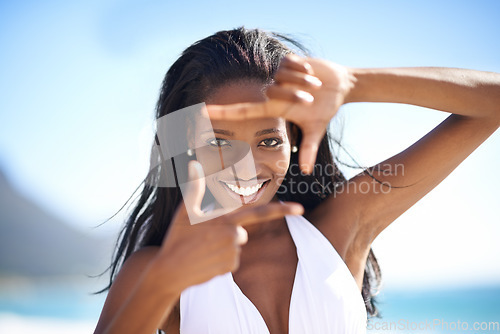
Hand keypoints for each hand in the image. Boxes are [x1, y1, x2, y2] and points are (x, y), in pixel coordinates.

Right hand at [151, 160, 303, 293]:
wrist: (170, 271)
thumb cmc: (177, 238)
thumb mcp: (185, 211)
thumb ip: (195, 187)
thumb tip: (194, 163)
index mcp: (225, 218)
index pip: (259, 212)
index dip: (281, 210)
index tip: (300, 208)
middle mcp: (233, 235)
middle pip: (241, 232)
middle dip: (227, 234)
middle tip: (203, 240)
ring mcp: (233, 253)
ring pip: (236, 246)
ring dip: (223, 247)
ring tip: (202, 250)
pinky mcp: (230, 267)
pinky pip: (232, 260)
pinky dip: (221, 260)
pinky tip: (206, 261)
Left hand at [205, 54, 353, 173]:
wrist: (339, 86)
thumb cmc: (325, 108)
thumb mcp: (316, 129)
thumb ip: (308, 148)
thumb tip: (307, 172)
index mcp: (274, 108)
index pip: (242, 110)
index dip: (222, 112)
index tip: (201, 112)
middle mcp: (273, 92)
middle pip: (273, 90)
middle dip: (295, 94)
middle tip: (311, 99)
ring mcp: (279, 76)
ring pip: (283, 76)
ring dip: (303, 82)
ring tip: (315, 85)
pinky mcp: (288, 60)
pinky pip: (291, 63)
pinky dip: (303, 69)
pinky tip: (311, 72)